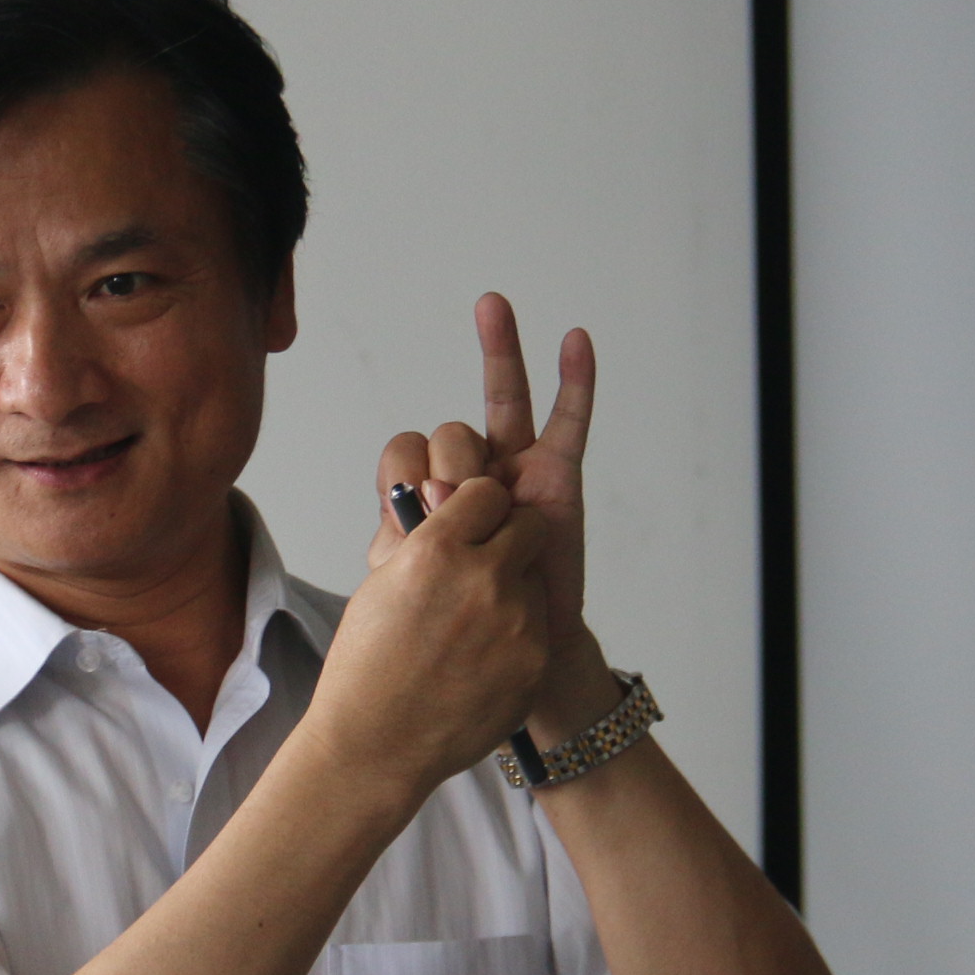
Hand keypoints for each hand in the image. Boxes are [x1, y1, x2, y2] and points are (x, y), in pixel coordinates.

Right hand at [314, 461, 557, 798]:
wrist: (376, 746)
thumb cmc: (366, 667)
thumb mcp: (382, 584)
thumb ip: (429, 543)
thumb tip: (457, 511)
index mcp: (435, 550)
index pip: (487, 493)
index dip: (478, 507)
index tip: (471, 522)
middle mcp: (483, 578)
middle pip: (528, 526)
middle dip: (509, 538)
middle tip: (484, 567)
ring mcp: (516, 623)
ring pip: (535, 580)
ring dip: (513, 591)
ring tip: (472, 629)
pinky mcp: (535, 662)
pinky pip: (536, 628)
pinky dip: (516, 637)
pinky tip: (479, 662)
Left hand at [369, 295, 611, 735]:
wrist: (508, 663)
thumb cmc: (456, 629)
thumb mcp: (412, 584)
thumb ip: (409, 540)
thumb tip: (426, 502)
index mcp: (425, 498)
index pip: (401, 456)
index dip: (400, 482)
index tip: (405, 526)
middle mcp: (469, 478)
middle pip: (448, 429)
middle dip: (440, 455)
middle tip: (438, 496)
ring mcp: (515, 472)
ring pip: (503, 403)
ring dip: (497, 356)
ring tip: (489, 312)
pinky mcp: (556, 479)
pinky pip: (568, 423)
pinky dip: (575, 382)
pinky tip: (574, 340)